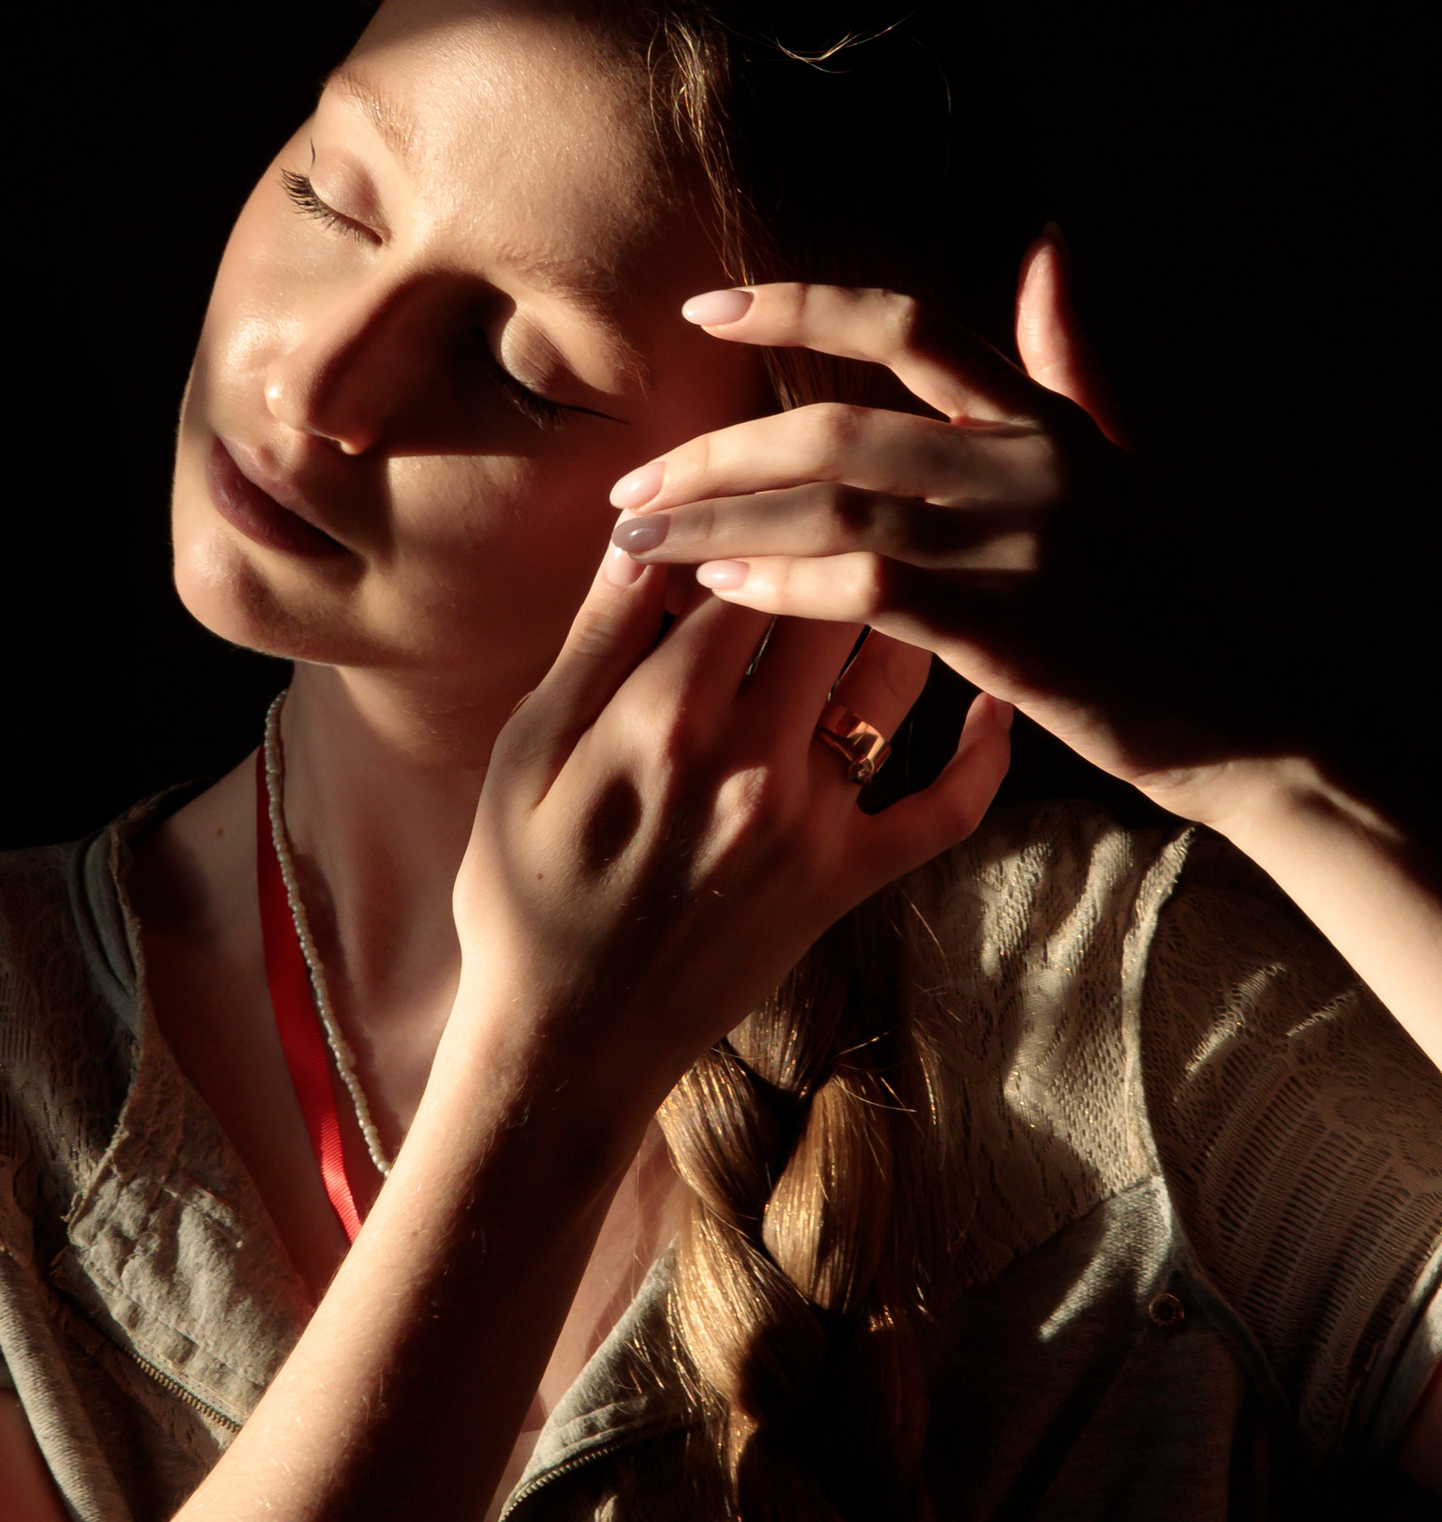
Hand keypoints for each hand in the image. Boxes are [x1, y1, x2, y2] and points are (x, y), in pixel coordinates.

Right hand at [447, 546, 1011, 1120]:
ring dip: (901, 614)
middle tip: (842, 492)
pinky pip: (946, 809)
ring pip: (897, 680)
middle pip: (835, 598)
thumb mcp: (526, 756)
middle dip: (836, 534)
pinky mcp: (848, 882)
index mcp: (669, 716)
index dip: (747, 503)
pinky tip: (998, 703)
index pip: (742, 559)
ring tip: (900, 563)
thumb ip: (595, 645)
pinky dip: (985, 755)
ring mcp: (816, 822)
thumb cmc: (522, 893)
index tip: (744, 478)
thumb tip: (645, 533)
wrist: (567, 1043)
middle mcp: (760, 757)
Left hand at [605, 234, 1246, 827]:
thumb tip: (1045, 251)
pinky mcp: (1004, 627)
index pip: (904, 324)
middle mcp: (1025, 461)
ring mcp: (1016, 542)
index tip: (703, 311)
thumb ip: (1067, 365)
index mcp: (1043, 415)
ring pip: (833, 505)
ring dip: (722, 520)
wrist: (1244, 714)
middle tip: (635, 483)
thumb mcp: (1123, 460)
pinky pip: (865, 589)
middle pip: (836, 424)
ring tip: (640, 539)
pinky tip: (717, 591)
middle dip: (718, 452)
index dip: (796, 305)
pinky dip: (781, 585)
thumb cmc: (1167, 598)